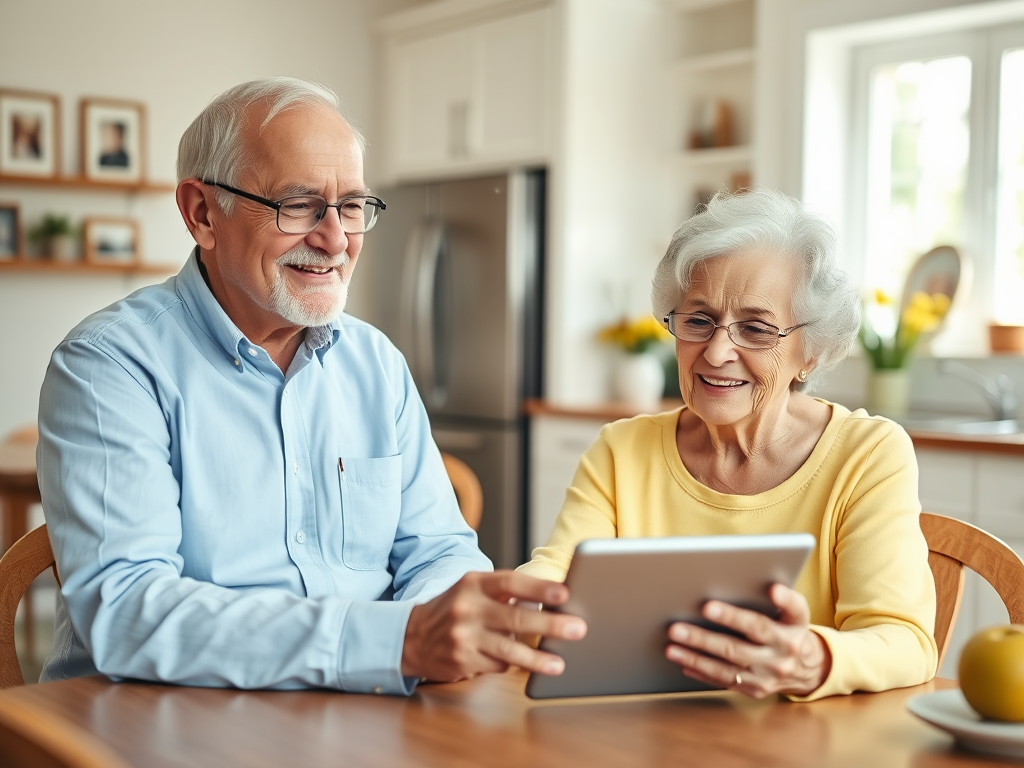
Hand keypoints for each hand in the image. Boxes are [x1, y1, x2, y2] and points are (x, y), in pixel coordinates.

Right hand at [401, 571, 586, 682]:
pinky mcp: (463, 661)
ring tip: (559, 663)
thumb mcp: (473, 589)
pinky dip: (512, 663)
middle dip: (550, 624)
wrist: (411, 636)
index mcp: (474, 583)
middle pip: (516, 617)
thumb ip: (505, 591)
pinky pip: (497, 664)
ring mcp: (464, 637)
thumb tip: (551, 598)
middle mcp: (468, 608)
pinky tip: (521, 662)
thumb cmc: (454, 608)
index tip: (565, 593)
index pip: (511, 582)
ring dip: (537, 658)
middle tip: (577, 628)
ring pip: (509, 649)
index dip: (539, 587)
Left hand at [664, 583, 830, 698]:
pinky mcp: (755, 690)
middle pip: (735, 649)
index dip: (733, 616)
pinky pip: (725, 682)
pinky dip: (702, 672)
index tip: (707, 607)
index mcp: (788, 633)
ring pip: (726, 669)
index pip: (758, 624)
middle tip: (676, 628)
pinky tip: (684, 662)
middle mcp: (778, 659)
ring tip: (671, 647)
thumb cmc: (791, 629)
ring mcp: (766, 678)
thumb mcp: (797, 611)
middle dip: (702, 639)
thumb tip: (771, 587)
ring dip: (695, 658)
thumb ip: (785, 598)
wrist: (807, 667)